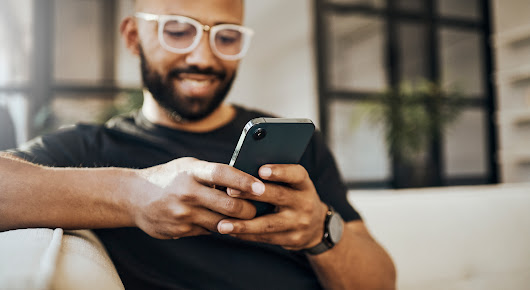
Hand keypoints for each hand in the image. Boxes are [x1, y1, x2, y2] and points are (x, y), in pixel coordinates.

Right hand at [130, 157, 264, 238]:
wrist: (134, 197)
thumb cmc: (170, 177)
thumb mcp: (188, 167)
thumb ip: (213, 173)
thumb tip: (245, 181)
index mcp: (192, 171)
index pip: (223, 174)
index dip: (244, 181)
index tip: (261, 187)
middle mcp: (188, 192)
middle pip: (229, 205)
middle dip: (249, 209)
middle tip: (257, 207)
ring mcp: (183, 213)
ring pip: (223, 223)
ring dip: (237, 221)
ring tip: (245, 216)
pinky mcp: (181, 230)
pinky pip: (209, 231)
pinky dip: (219, 227)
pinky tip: (222, 221)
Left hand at [217, 164, 327, 250]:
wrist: (315, 227)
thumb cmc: (293, 197)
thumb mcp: (292, 184)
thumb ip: (273, 178)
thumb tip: (241, 172)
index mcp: (303, 184)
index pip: (296, 174)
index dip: (280, 172)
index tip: (261, 171)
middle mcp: (304, 202)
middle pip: (278, 196)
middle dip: (253, 195)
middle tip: (230, 191)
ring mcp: (299, 223)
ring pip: (269, 223)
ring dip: (244, 225)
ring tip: (222, 225)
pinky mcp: (292, 239)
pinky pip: (266, 237)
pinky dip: (246, 235)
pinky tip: (230, 232)